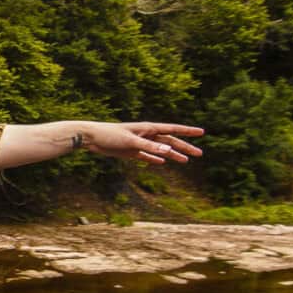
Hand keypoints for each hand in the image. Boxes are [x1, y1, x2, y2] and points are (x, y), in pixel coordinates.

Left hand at [80, 122, 203, 164]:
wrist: (91, 138)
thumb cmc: (110, 136)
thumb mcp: (131, 142)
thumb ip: (149, 147)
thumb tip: (168, 152)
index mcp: (148, 128)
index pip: (172, 129)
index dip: (187, 131)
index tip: (202, 132)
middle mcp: (145, 135)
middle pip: (170, 141)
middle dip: (185, 147)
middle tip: (199, 154)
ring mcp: (139, 143)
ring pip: (161, 150)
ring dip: (173, 155)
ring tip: (185, 161)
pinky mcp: (130, 152)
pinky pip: (146, 156)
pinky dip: (155, 159)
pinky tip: (162, 163)